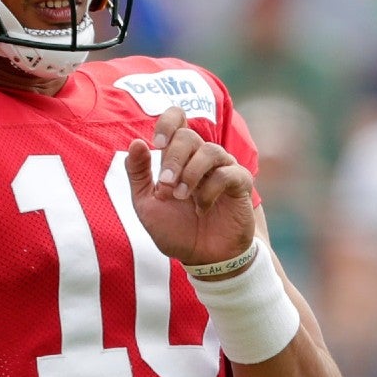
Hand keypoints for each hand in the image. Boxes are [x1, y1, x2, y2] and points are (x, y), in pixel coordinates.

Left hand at [124, 107, 254, 269]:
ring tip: (181, 197)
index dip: (168, 122)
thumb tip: (136, 143)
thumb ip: (138, 174)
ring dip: (190, 174)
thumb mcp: (146, 203)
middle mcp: (201, 157)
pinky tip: (202, 208)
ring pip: (210, 151)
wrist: (201, 258)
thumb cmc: (174, 228)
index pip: (178, 118)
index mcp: (178, 156)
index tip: (156, 143)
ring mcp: (223, 168)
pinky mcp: (240, 185)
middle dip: (172, 160)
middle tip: (165, 187)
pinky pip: (227, 174)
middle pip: (189, 137)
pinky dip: (210, 190)